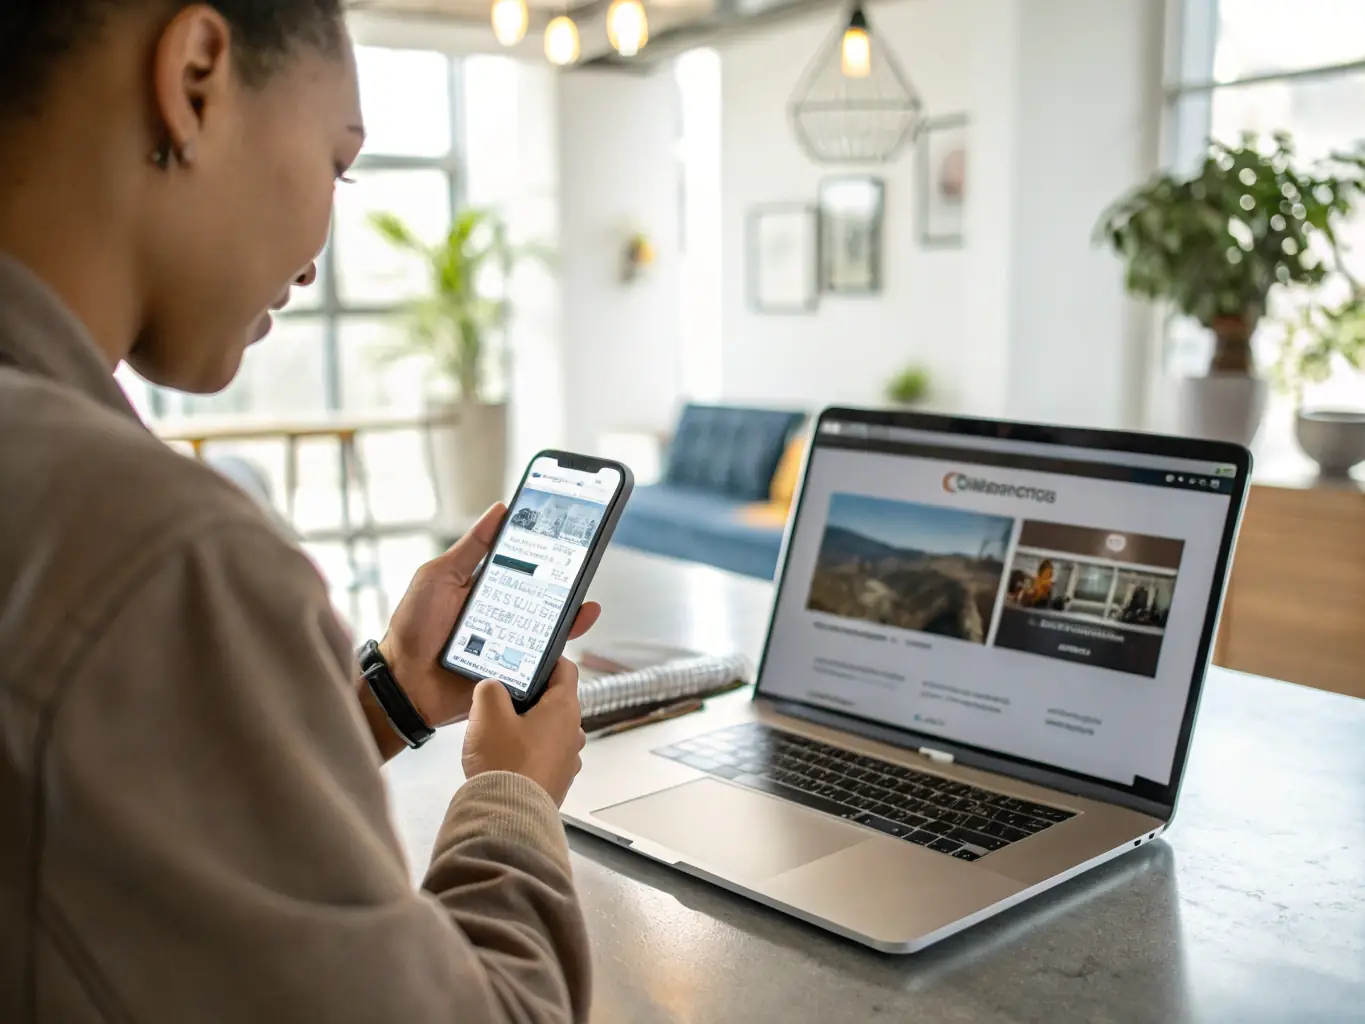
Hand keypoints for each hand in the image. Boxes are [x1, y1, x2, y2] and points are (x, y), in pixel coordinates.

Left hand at [377, 503, 600, 729]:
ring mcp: (511, 640)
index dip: (543, 550)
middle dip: (564, 581)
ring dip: (570, 612)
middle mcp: (503, 612)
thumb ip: (471, 547)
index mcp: (486, 587)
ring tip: (584, 601)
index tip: (564, 532)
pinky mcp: (516, 667)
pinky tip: (575, 626)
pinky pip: (545, 656)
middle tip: (582, 566)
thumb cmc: (414, 627)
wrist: (406, 683)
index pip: (523, 564)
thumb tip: (500, 511)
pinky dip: (563, 643)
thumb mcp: (440, 576)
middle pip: (542, 594)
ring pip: (549, 624)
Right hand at [462, 658, 586, 805]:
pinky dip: (529, 751)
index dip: (548, 659)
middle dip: (532, 696)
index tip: (530, 658)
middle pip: (557, 701)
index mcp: (565, 709)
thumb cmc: (503, 762)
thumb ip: (490, 688)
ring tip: (500, 730)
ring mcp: (568, 759)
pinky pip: (545, 755)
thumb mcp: (487, 713)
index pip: (566, 669)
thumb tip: (492, 687)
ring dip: (530, 726)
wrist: (507, 816)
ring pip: (550, 730)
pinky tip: (505, 757)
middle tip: (504, 696)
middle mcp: (574, 732)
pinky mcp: (557, 781)